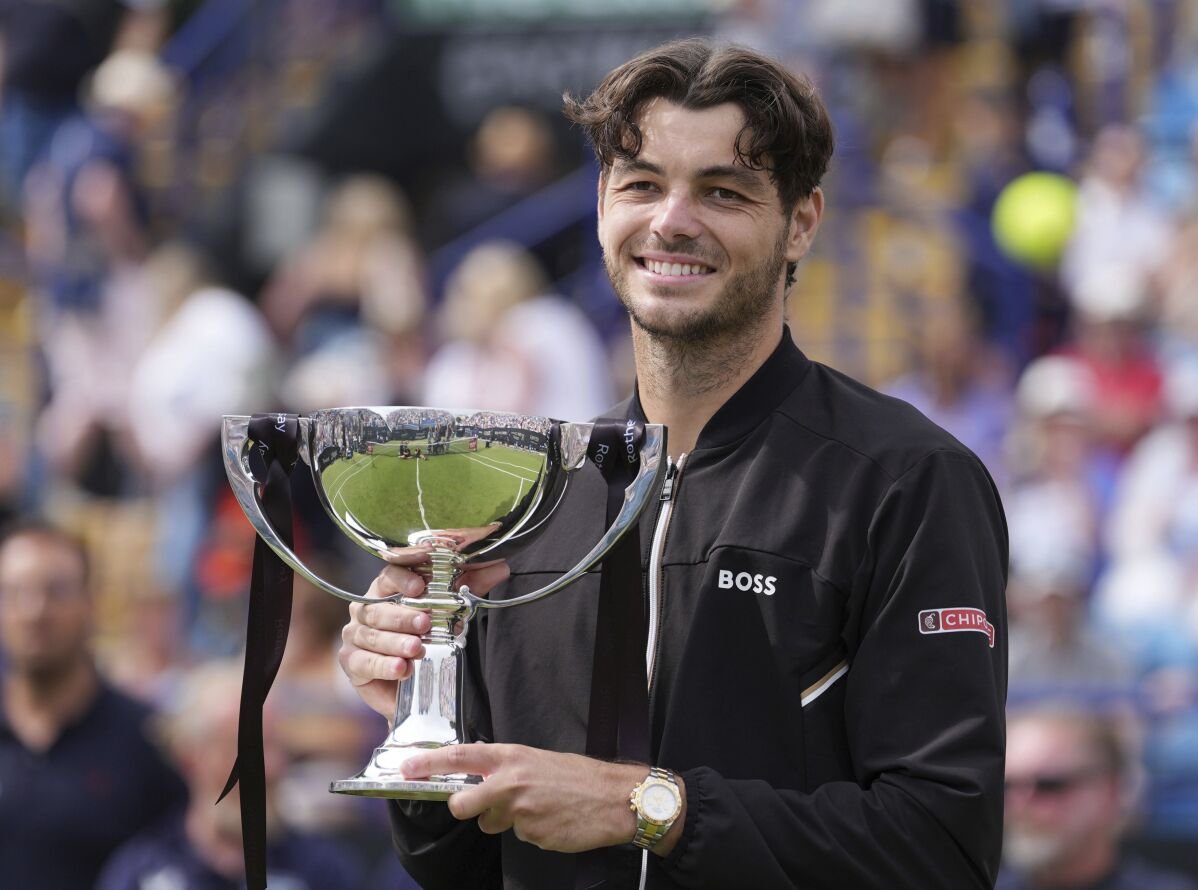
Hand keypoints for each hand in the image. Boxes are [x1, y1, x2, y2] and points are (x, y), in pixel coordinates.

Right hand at [337, 550, 509, 720]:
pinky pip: (364, 661)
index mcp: (386, 589)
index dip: (402, 579)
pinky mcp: (352, 662)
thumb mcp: (451, 609)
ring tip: (416, 649)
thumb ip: (472, 586)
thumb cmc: (425, 637)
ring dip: (395, 643)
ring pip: (372, 635)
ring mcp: (355, 635)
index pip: (388, 575)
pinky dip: (383, 665)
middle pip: (380, 608)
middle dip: (403, 617)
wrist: (412, 682)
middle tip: (426, 624)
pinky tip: (401, 669)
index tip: (420, 587)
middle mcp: (366, 609)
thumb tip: (502, 567)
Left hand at [400, 743, 661, 853]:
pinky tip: (552, 820)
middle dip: (465, 809)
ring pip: (492, 823)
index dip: (429, 763)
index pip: (460, 756)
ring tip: (538, 808)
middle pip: (463, 803)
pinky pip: (519, 836)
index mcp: (512, 756)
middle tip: (481, 808)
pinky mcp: (531, 834)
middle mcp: (511, 781)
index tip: (407, 768)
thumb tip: (479, 781)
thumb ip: (507, 769)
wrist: (614, 798)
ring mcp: (520, 810)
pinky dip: (531, 831)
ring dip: (506, 821)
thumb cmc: (579, 777)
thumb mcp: (538, 760)